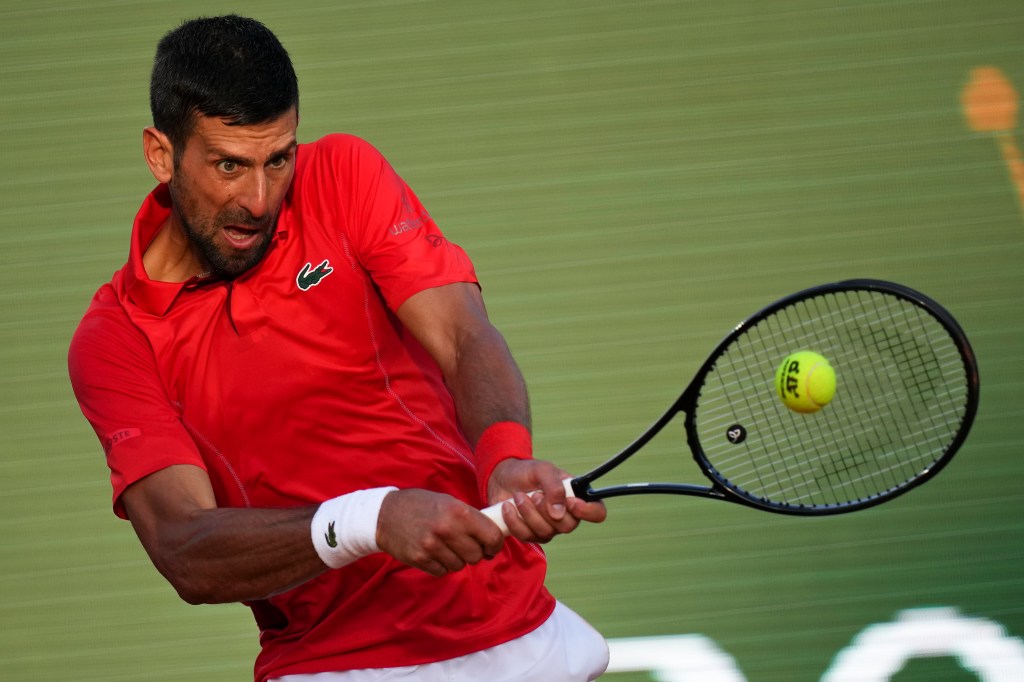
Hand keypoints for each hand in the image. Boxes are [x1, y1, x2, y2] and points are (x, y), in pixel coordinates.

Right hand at [376, 489, 504, 576]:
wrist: (385, 514)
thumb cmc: (421, 505)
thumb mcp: (448, 502)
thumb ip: (469, 518)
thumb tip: (493, 535)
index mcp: (459, 512)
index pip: (492, 536)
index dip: (495, 544)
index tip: (491, 546)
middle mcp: (448, 529)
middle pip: (477, 555)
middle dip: (475, 553)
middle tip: (466, 546)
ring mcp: (433, 546)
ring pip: (460, 565)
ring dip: (457, 559)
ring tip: (446, 546)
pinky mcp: (420, 559)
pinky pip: (443, 571)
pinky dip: (442, 565)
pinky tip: (434, 552)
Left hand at [487, 459, 606, 542]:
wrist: (503, 478)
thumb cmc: (527, 472)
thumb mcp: (542, 469)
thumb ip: (554, 486)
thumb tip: (558, 512)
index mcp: (576, 496)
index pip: (597, 512)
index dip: (588, 511)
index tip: (570, 502)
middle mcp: (566, 515)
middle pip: (568, 526)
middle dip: (547, 511)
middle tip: (534, 494)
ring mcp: (549, 527)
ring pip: (545, 532)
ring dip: (528, 513)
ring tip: (518, 496)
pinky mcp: (530, 534)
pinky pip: (526, 536)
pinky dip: (515, 521)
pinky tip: (508, 507)